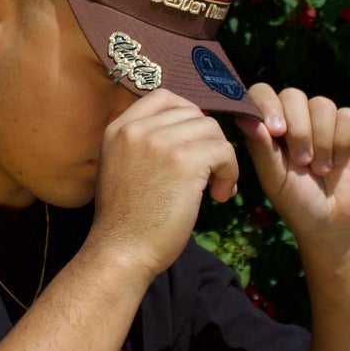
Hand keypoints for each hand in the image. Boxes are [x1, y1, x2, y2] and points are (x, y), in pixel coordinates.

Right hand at [89, 90, 237, 282]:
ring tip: (215, 189)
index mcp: (118, 128)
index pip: (164, 97)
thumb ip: (144, 144)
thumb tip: (191, 128)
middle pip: (194, 113)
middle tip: (208, 174)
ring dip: (221, 159)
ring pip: (212, 130)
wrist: (121, 253)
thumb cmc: (126, 222)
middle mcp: (137, 128)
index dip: (188, 117)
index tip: (193, 145)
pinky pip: (224, 151)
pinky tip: (220, 196)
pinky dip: (230, 173)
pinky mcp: (184, 161)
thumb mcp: (121, 168)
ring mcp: (160, 142)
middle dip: (207, 141)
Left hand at [239, 85, 349, 256]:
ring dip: (320, 140)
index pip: (264, 94)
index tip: (275, 131)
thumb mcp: (273, 176)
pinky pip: (348, 116)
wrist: (332, 223)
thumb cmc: (296, 201)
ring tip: (320, 169)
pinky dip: (341, 142)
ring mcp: (327, 120)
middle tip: (301, 161)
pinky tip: (339, 162)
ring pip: (321, 104)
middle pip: (293, 95)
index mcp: (272, 125)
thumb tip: (243, 116)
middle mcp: (299, 117)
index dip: (268, 105)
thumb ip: (261, 146)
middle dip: (297, 129)